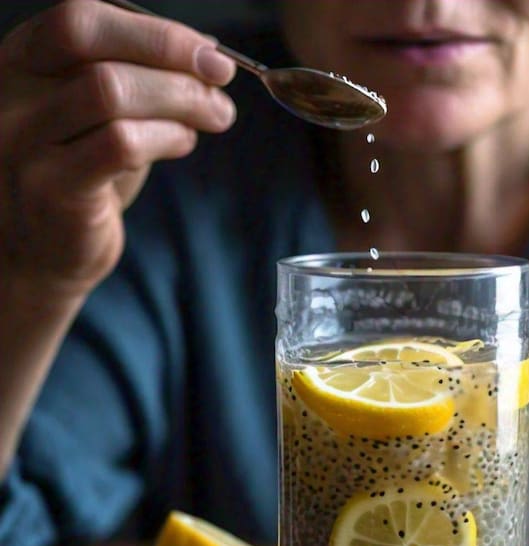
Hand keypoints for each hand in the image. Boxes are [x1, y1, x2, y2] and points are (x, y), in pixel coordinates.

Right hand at [0, 0, 235, 298]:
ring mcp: (24, 141)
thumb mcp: (101, 118)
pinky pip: (118, 145)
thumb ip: (137, 82)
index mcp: (22, 61)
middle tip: (221, 83)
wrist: (41, 253)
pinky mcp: (51, 187)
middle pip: (96, 49)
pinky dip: (166, 136)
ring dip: (179, 100)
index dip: (155, 32)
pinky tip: (184, 142)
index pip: (83, 20)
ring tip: (214, 116)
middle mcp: (10, 93)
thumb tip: (205, 53)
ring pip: (109, 91)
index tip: (210, 53)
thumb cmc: (80, 180)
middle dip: (172, 58)